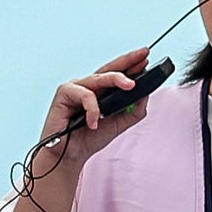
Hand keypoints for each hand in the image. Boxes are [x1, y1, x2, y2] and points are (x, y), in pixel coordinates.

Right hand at [39, 50, 156, 164]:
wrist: (70, 156)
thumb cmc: (90, 138)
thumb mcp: (119, 123)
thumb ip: (134, 110)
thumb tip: (146, 94)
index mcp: (101, 90)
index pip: (118, 73)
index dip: (132, 64)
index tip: (146, 57)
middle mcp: (89, 86)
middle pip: (110, 68)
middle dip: (128, 60)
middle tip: (143, 55)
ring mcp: (76, 87)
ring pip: (99, 77)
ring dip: (116, 79)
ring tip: (130, 85)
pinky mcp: (64, 93)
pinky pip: (84, 94)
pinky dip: (93, 108)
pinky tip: (94, 123)